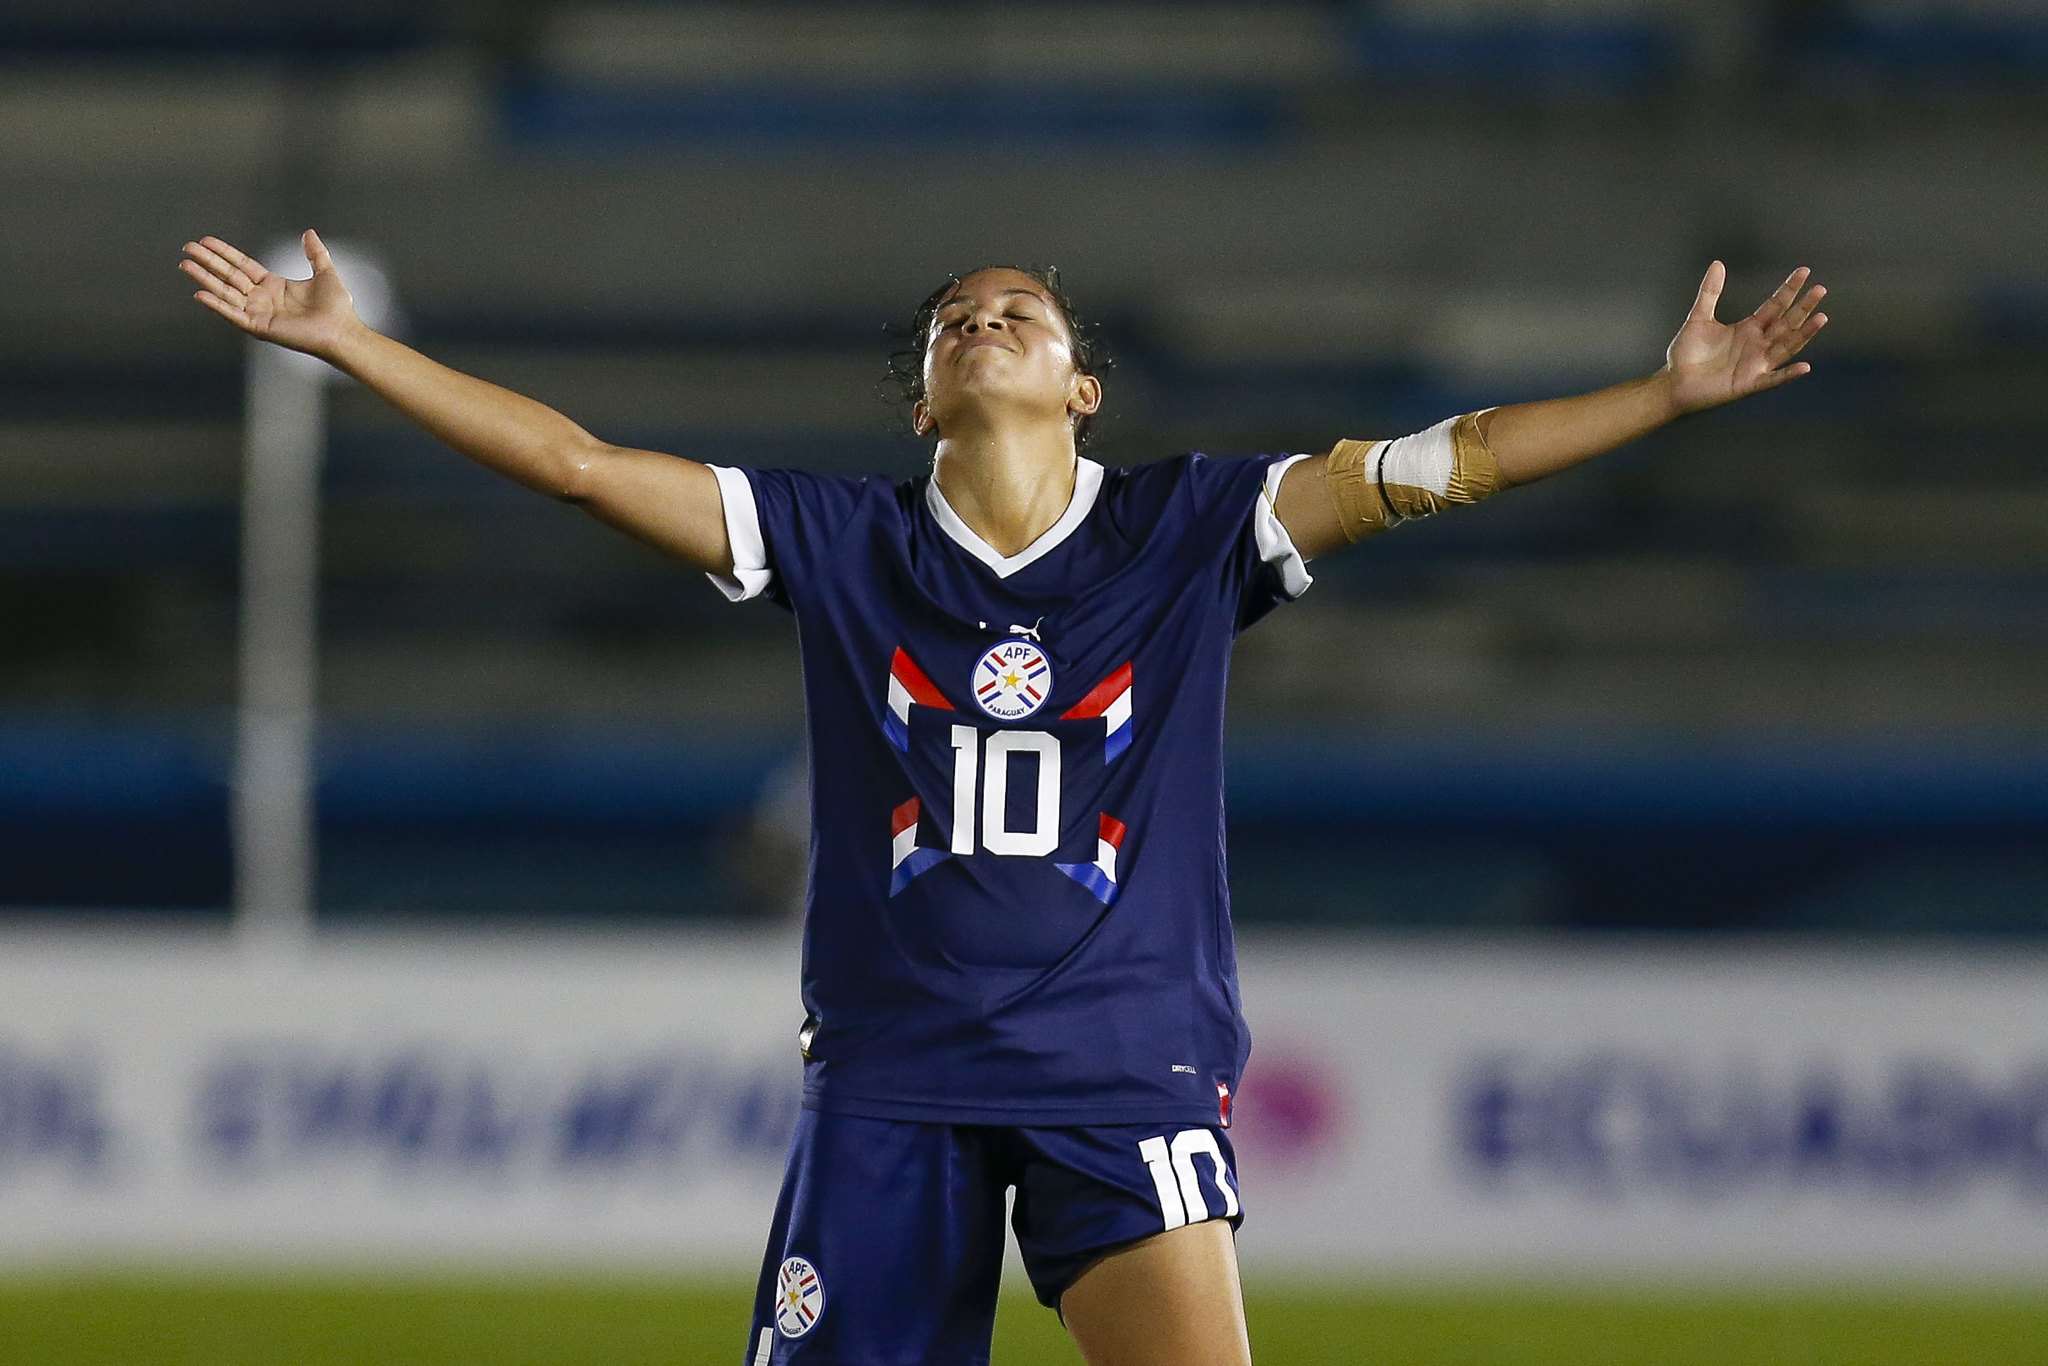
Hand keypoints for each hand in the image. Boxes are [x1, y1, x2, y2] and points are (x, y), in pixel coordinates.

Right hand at [180, 229, 361, 358]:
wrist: (343, 330)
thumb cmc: (337, 308)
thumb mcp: (324, 273)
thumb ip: (315, 253)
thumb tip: (309, 232)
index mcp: (273, 285)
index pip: (241, 265)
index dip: (224, 253)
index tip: (206, 240)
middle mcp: (262, 299)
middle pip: (228, 276)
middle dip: (207, 262)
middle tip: (188, 248)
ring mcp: (259, 313)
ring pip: (226, 293)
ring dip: (205, 279)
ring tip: (186, 265)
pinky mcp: (260, 327)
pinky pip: (234, 314)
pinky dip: (217, 305)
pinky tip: (200, 294)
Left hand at [1663, 261, 1827, 413]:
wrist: (1672, 383)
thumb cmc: (1687, 353)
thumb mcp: (1698, 318)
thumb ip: (1710, 292)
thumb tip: (1717, 263)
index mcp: (1749, 328)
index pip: (1775, 305)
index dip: (1789, 289)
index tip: (1804, 271)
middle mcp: (1758, 345)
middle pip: (1787, 323)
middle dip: (1803, 307)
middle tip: (1820, 289)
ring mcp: (1755, 365)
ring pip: (1786, 347)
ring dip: (1804, 334)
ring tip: (1821, 318)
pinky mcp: (1748, 384)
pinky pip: (1772, 379)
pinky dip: (1788, 375)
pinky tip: (1804, 367)